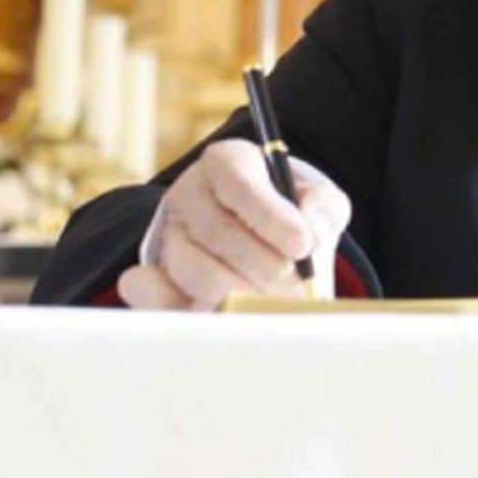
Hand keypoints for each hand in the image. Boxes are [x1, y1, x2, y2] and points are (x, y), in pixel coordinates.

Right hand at [116, 140, 350, 310]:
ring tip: (273, 305)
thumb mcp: (316, 199)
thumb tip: (312, 230)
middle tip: (296, 289)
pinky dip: (194, 310)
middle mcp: (189, 194)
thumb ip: (322, 206)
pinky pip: (159, 296)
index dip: (271, 217)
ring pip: (193, 269)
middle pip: (217, 232)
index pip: (240, 184)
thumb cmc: (290, 214)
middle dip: (263, 266)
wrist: (258, 240)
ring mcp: (168, 236)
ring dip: (238, 294)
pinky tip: (230, 315)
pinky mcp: (155, 276)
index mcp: (227, 162)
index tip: (303, 247)